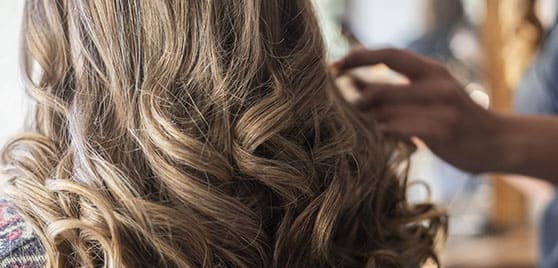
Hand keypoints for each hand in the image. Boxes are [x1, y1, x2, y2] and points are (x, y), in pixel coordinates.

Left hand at [334, 48, 510, 173]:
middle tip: (346, 110)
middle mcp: (436, 84)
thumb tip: (354, 85)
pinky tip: (384, 139)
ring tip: (366, 128)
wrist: (499, 142)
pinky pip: (399, 130)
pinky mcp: (442, 131)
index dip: (358, 57)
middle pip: (380, 88)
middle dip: (357, 101)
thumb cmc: (456, 119)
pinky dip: (384, 134)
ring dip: (369, 121)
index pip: (389, 54)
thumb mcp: (430, 95)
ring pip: (386, 113)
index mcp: (432, 70)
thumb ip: (396, 89)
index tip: (334, 66)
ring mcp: (441, 107)